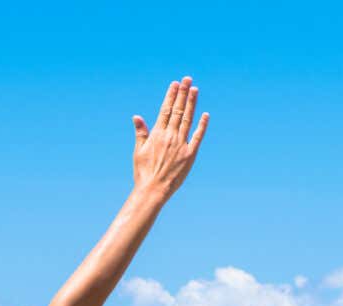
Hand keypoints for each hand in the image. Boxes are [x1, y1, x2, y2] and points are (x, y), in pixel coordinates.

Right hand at [131, 76, 208, 199]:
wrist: (153, 190)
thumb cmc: (143, 172)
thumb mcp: (139, 151)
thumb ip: (141, 132)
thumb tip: (137, 116)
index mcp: (157, 134)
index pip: (165, 110)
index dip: (171, 95)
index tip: (175, 84)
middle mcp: (170, 136)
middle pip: (177, 110)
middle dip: (183, 93)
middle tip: (187, 79)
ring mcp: (181, 145)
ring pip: (187, 119)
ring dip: (191, 103)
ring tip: (195, 89)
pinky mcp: (190, 155)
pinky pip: (197, 137)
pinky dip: (202, 125)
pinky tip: (205, 114)